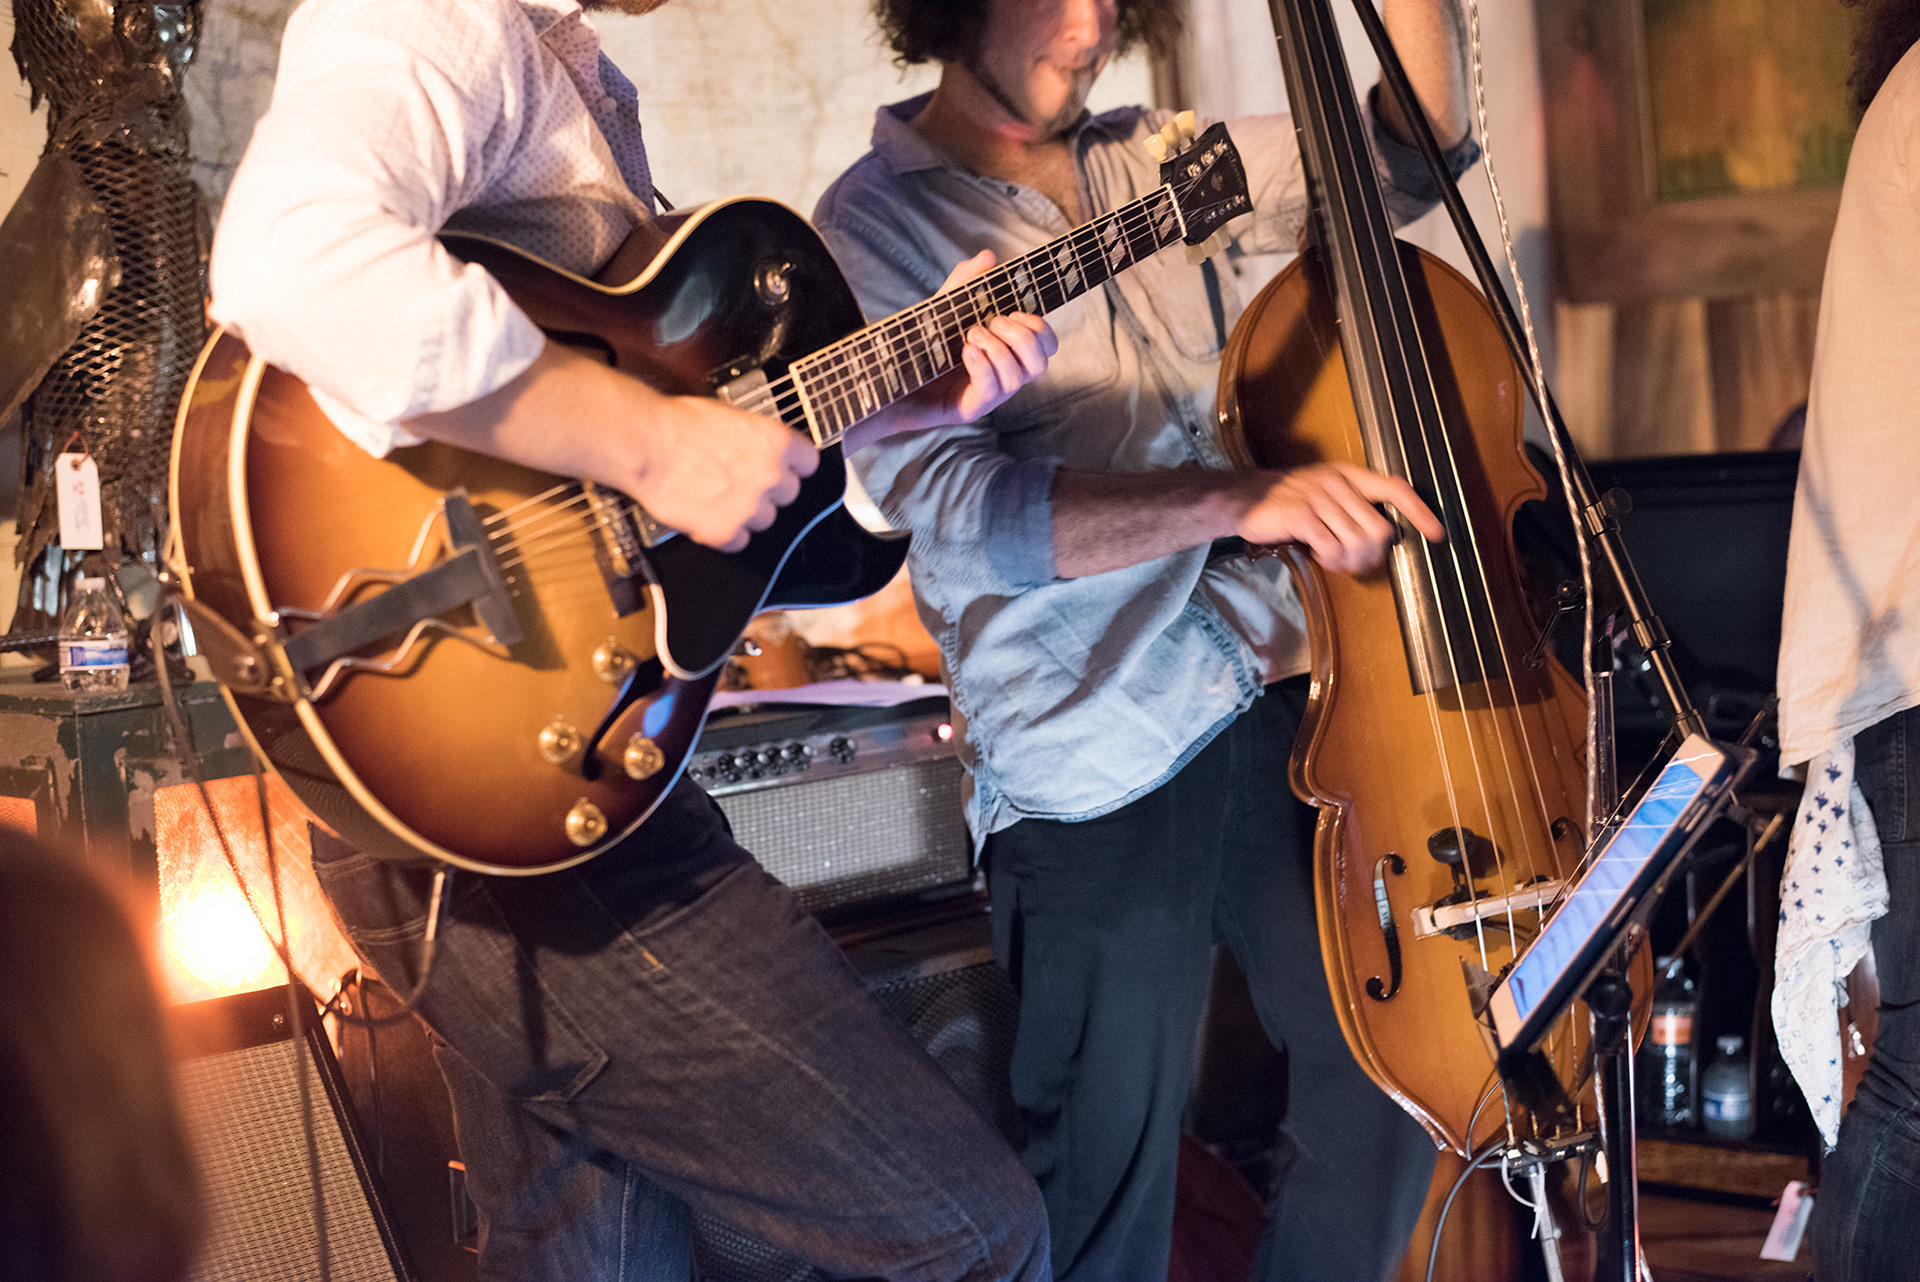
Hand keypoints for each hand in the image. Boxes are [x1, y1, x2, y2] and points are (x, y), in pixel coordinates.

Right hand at [626, 395, 817, 551]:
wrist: (646, 443)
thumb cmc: (678, 423)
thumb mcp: (731, 417)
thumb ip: (756, 439)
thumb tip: (762, 450)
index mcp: (777, 442)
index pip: (809, 464)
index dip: (792, 467)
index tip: (783, 469)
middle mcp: (771, 476)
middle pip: (788, 495)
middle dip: (767, 491)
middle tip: (740, 482)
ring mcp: (750, 507)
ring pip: (765, 520)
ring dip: (746, 513)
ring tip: (717, 496)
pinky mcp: (726, 532)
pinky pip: (739, 541)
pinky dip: (724, 533)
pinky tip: (706, 514)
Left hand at [844, 250, 1058, 451]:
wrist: (888, 380)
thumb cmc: (921, 346)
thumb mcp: (944, 308)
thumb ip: (965, 283)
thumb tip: (988, 257)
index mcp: (1006, 352)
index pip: (1047, 347)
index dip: (1042, 329)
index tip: (1014, 311)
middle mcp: (1003, 375)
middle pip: (1041, 363)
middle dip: (1022, 337)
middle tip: (992, 322)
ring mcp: (988, 395)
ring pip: (1018, 378)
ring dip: (999, 349)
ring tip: (970, 336)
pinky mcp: (970, 408)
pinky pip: (991, 391)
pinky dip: (983, 366)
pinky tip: (966, 351)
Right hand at [1233, 462, 1443, 574]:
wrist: (1244, 498)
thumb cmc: (1287, 501)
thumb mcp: (1324, 493)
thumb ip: (1352, 507)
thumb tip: (1380, 538)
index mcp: (1349, 475)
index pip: (1395, 488)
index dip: (1419, 512)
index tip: (1437, 533)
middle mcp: (1338, 482)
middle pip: (1380, 529)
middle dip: (1372, 555)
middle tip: (1352, 562)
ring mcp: (1320, 497)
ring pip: (1359, 543)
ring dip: (1348, 561)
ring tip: (1332, 559)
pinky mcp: (1302, 515)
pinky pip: (1332, 548)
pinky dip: (1329, 561)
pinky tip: (1318, 556)